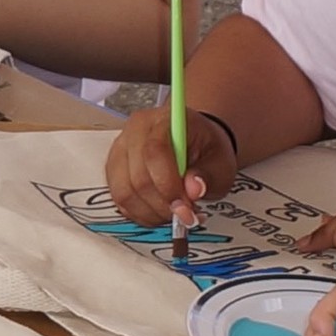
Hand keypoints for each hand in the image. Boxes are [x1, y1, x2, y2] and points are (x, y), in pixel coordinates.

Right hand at [104, 100, 231, 229]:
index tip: (184, 207)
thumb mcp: (221, 161)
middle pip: (137, 177)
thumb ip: (209, 175)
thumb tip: (193, 190)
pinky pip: (119, 199)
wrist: (194, 142)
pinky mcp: (114, 170)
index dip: (168, 185)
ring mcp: (120, 150)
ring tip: (173, 215)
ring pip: (124, 192)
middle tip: (184, 215)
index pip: (155, 153)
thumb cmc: (206, 148)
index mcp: (164, 120)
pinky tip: (159, 213)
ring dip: (150, 213)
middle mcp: (136, 131)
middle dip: (162, 205)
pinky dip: (140, 214)